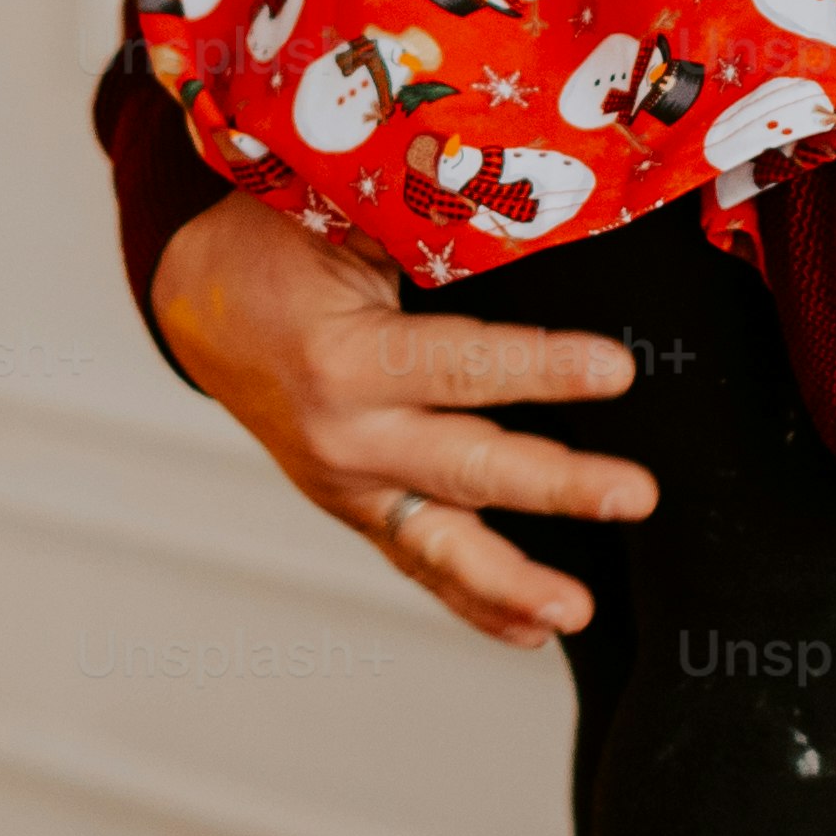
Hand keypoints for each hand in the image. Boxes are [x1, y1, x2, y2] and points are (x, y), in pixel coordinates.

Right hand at [149, 194, 644, 645]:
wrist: (203, 307)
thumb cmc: (278, 245)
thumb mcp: (339, 216)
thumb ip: (422, 227)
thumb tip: (523, 204)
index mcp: (342, 358)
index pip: (457, 366)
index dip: (539, 368)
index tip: (616, 372)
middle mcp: (344, 436)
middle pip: (466, 468)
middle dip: (556, 485)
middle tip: (632, 495)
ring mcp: (348, 485)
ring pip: (440, 543)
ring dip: (513, 581)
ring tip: (574, 610)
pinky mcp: (357, 510)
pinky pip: (418, 563)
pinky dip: (474, 602)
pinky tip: (533, 631)